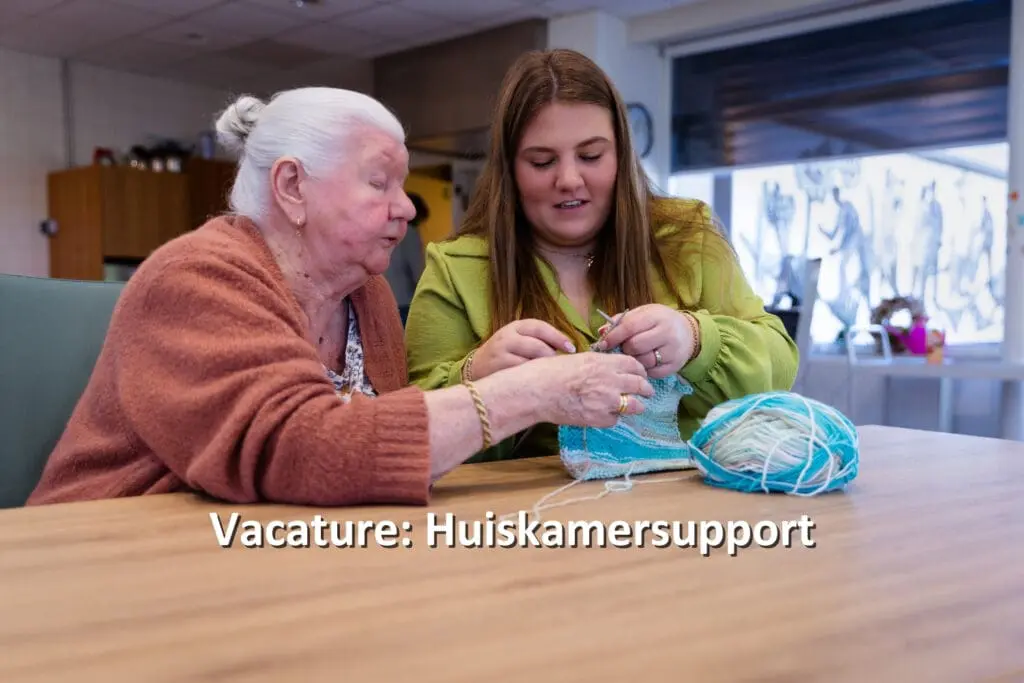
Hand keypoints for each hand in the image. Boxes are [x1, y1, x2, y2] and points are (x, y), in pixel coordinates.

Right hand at [469, 319, 576, 379]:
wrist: (476, 368)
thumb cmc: (506, 354)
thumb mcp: (519, 340)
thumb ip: (539, 340)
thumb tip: (568, 349)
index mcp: (516, 326)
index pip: (540, 327)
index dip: (558, 337)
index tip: (571, 349)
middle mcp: (507, 336)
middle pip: (538, 346)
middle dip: (551, 358)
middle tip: (556, 368)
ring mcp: (501, 352)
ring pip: (531, 361)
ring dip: (542, 369)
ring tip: (545, 375)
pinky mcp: (497, 369)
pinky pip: (521, 374)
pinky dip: (531, 378)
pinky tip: (535, 382)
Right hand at [522, 352, 654, 428]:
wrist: (537, 391)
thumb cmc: (550, 371)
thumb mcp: (578, 359)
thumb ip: (599, 364)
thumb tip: (610, 368)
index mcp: (605, 363)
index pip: (634, 365)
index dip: (641, 371)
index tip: (642, 375)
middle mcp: (610, 381)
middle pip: (640, 385)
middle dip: (646, 389)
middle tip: (647, 392)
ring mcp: (607, 401)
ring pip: (635, 405)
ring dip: (636, 406)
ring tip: (636, 406)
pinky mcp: (599, 419)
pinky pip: (615, 419)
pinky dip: (613, 417)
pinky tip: (606, 414)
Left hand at [594, 304, 697, 378]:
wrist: (688, 333)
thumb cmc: (659, 322)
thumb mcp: (643, 314)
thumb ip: (622, 321)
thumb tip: (602, 331)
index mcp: (657, 316)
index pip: (630, 326)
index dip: (613, 336)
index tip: (603, 343)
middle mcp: (667, 333)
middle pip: (635, 346)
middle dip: (624, 349)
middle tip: (625, 347)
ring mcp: (672, 351)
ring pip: (642, 361)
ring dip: (634, 360)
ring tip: (637, 353)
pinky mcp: (674, 366)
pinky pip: (651, 372)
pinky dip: (644, 369)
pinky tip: (647, 360)